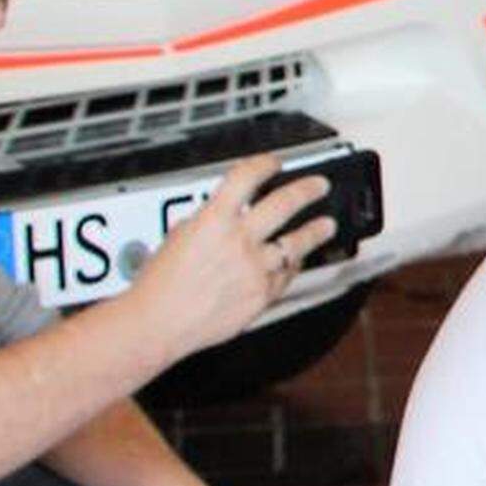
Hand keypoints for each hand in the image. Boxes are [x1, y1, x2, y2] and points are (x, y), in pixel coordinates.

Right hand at [122, 157, 332, 362]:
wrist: (158, 323)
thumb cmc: (160, 285)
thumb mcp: (179, 236)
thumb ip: (209, 222)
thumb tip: (225, 215)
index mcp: (214, 220)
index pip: (246, 177)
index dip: (265, 164)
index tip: (274, 163)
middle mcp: (239, 241)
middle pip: (285, 203)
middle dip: (307, 189)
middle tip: (319, 185)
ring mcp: (254, 269)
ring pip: (296, 243)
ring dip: (315, 232)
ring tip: (327, 225)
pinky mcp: (262, 295)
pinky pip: (287, 275)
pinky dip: (293, 266)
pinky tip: (297, 262)